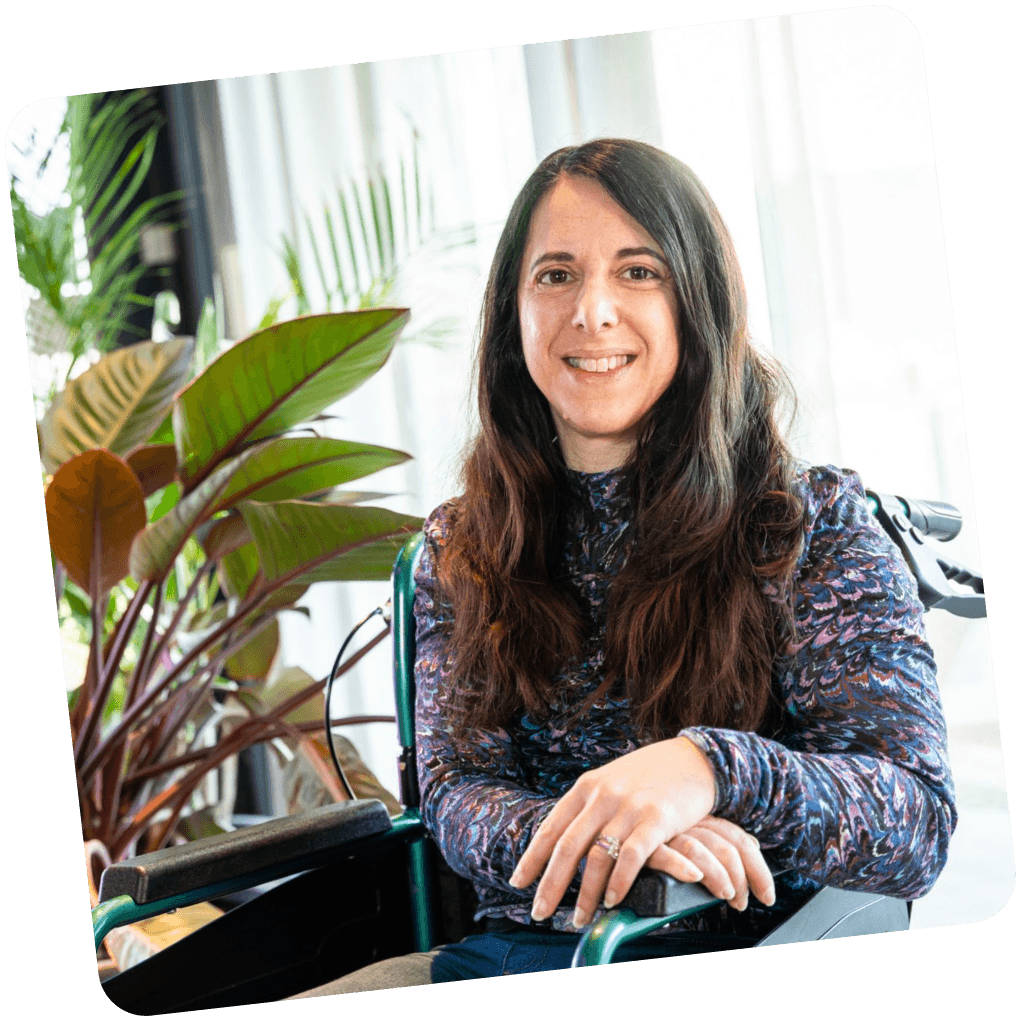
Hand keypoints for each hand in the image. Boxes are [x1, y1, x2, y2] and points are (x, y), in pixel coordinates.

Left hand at [508, 736, 716, 922]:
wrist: (693, 759)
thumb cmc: (648, 776)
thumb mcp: (610, 782)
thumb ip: (588, 808)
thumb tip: (562, 842)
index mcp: (586, 787)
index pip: (551, 827)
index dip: (533, 858)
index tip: (518, 883)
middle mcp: (603, 796)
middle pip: (568, 847)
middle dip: (551, 884)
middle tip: (539, 913)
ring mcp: (630, 807)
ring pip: (598, 857)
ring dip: (586, 894)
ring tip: (579, 918)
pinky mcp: (657, 818)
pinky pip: (632, 857)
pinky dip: (619, 883)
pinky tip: (613, 902)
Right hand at [646, 816, 775, 914]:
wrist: (599, 800)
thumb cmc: (642, 821)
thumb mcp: (677, 827)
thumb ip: (701, 839)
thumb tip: (742, 851)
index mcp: (695, 815)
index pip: (736, 838)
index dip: (757, 868)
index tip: (767, 896)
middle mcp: (683, 818)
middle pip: (726, 845)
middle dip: (742, 878)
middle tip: (740, 903)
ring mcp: (662, 826)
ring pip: (700, 849)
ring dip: (718, 876)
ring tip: (726, 896)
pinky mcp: (637, 837)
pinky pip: (663, 851)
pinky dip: (679, 867)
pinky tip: (692, 877)